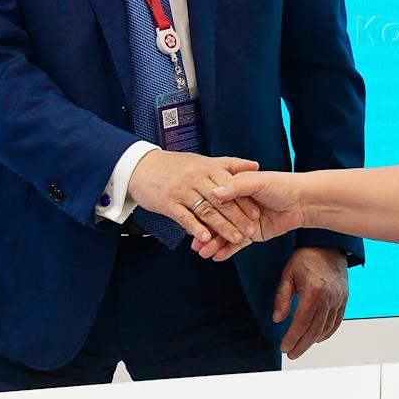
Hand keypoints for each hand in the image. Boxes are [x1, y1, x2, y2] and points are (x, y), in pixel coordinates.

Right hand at [127, 150, 260, 244]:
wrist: (141, 166)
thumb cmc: (175, 165)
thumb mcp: (204, 160)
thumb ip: (230, 164)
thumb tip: (256, 165)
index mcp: (208, 168)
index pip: (231, 185)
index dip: (244, 201)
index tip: (256, 214)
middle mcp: (196, 178)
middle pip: (221, 200)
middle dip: (237, 217)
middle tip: (249, 231)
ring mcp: (181, 190)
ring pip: (205, 210)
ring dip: (221, 226)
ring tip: (234, 238)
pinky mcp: (167, 202)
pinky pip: (183, 216)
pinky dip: (195, 228)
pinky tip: (205, 238)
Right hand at [192, 170, 306, 260]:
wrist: (304, 201)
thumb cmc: (281, 185)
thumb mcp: (257, 181)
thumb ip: (236, 187)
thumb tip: (213, 193)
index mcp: (235, 189)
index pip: (215, 203)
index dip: (203, 213)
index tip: (191, 222)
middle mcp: (237, 206)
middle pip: (217, 221)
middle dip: (205, 232)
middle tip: (194, 244)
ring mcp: (244, 221)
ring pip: (225, 234)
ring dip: (213, 244)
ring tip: (202, 252)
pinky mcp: (252, 235)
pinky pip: (237, 244)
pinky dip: (226, 250)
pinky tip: (216, 256)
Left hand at [274, 247, 348, 357]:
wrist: (328, 244)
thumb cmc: (306, 257)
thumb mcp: (288, 274)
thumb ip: (282, 297)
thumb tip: (277, 319)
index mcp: (314, 291)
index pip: (302, 323)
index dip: (292, 338)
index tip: (284, 347)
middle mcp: (329, 297)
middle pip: (315, 330)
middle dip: (302, 345)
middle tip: (292, 353)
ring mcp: (339, 298)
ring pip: (326, 328)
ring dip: (313, 341)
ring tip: (301, 346)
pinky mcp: (344, 298)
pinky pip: (337, 321)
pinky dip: (327, 332)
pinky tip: (318, 337)